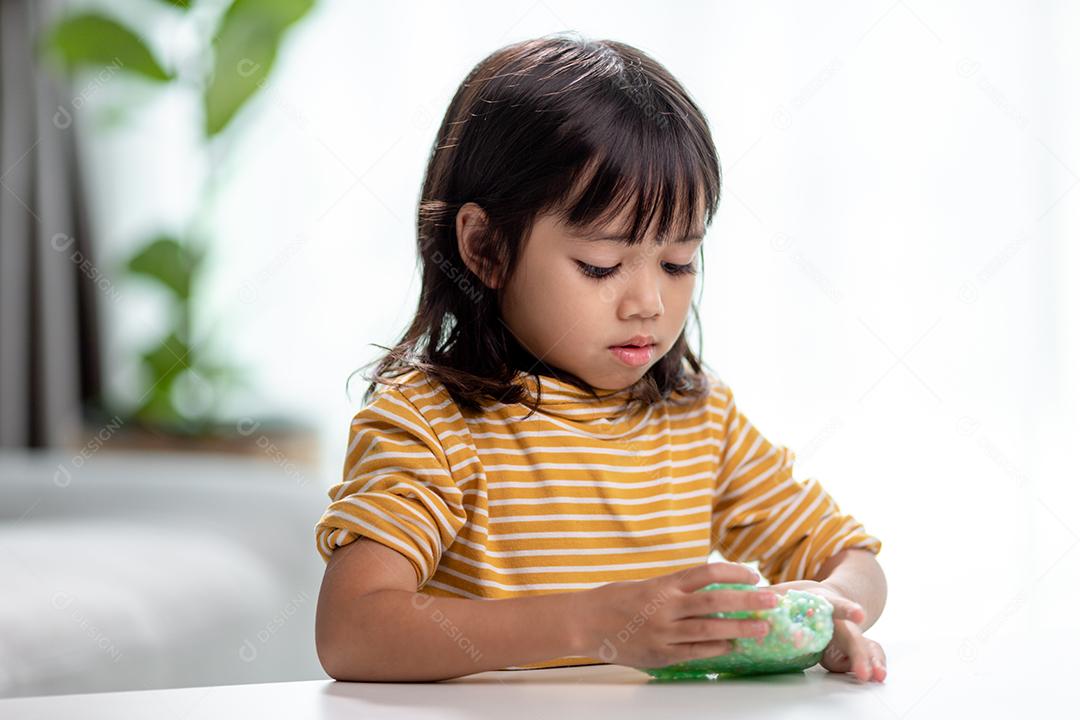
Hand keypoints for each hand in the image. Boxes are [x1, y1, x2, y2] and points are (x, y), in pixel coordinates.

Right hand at [577, 562, 780, 669]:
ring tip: (762, 628)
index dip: (733, 572)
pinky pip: (695, 652)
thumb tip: (709, 590)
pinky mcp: (660, 654)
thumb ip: (675, 589)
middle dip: (748, 601)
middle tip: (773, 600)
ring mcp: (664, 632)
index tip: (754, 575)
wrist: (583, 622)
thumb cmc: (613, 600)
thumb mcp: (646, 585)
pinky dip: (716, 649)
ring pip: (710, 630)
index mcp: (663, 585)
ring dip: (740, 629)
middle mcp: (666, 606)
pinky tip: (732, 646)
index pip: (707, 573)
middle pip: (715, 602)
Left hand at [765, 579, 886, 682]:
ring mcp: (848, 633)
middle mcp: (840, 619)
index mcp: (825, 603)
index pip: (837, 605)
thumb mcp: (784, 591)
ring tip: (878, 677)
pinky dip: (871, 664)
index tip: (859, 616)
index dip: (847, 609)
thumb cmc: (800, 597)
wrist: (820, 595)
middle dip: (860, 654)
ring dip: (871, 661)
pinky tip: (878, 675)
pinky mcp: (850, 648)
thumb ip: (771, 597)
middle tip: (865, 673)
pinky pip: (865, 655)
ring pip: (865, 646)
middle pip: (853, 636)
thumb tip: (753, 600)